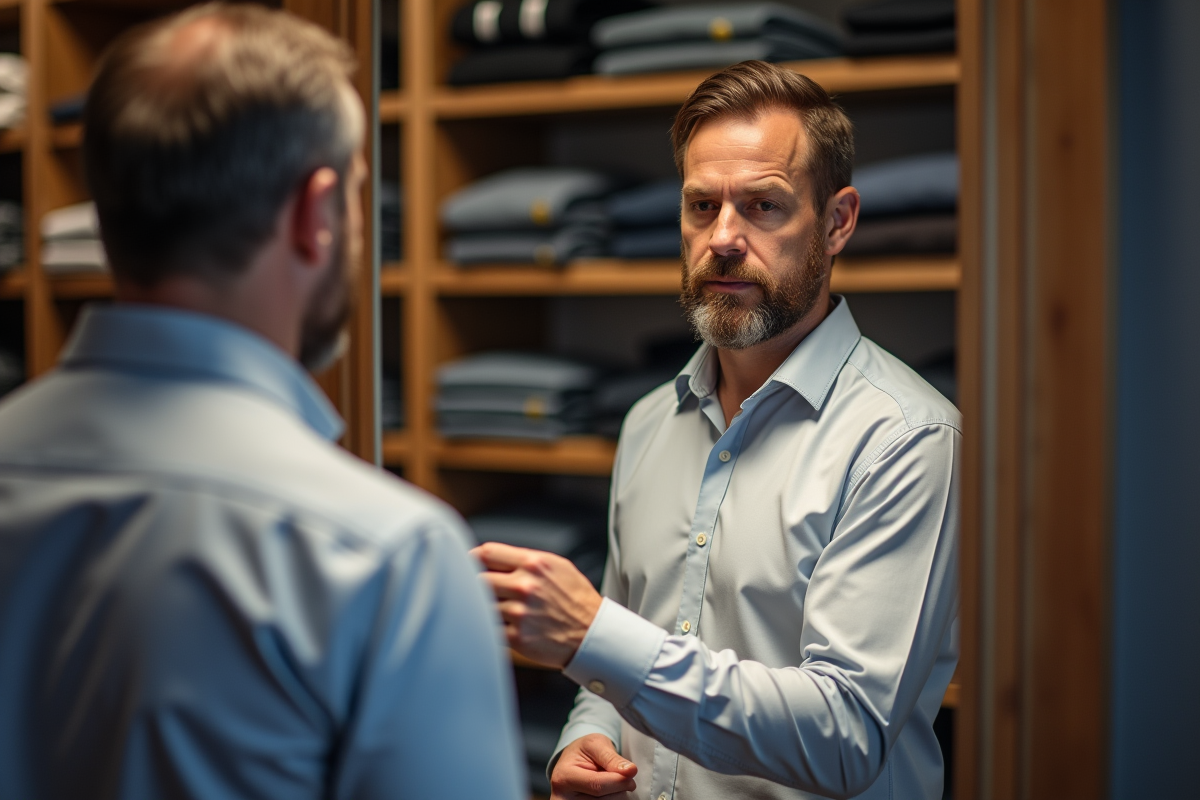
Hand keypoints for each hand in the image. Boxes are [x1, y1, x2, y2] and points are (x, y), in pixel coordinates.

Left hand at [470, 542, 601, 668]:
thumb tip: (493, 557)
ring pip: (481, 606)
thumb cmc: (575, 599)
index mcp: (534, 563)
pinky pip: (490, 629)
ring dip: (483, 609)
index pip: (488, 553)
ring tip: (492, 611)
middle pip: (478, 579)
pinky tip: (499, 627)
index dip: (472, 558)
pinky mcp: (518, 637)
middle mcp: (525, 585)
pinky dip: (489, 629)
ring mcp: (520, 612)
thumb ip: (524, 560)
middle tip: (476, 591)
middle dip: (474, 585)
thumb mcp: (556, 566)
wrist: (593, 633)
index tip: (467, 564)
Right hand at [550, 734, 637, 798]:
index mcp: (563, 777)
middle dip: (618, 788)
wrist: (572, 761)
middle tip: (615, 774)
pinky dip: (612, 798)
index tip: (631, 773)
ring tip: (607, 781)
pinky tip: (607, 790)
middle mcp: (562, 798)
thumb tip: (630, 771)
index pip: (598, 786)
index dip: (619, 781)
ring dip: (615, 794)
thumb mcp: (596, 744)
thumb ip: (612, 757)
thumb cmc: (584, 751)